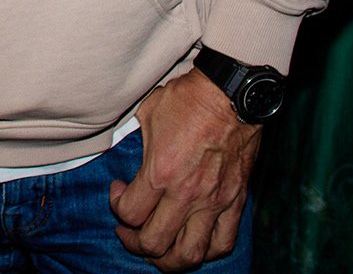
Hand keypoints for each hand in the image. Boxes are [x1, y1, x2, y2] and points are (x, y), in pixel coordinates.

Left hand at [112, 68, 261, 270]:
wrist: (232, 94)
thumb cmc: (188, 99)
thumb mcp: (148, 114)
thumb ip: (136, 143)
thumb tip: (127, 152)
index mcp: (161, 173)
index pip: (129, 213)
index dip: (117, 206)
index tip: (120, 191)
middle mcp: (187, 195)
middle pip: (154, 243)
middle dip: (133, 242)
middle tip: (128, 230)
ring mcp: (214, 202)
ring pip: (189, 254)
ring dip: (168, 259)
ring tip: (158, 249)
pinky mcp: (235, 202)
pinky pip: (223, 242)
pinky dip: (206, 251)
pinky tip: (193, 241)